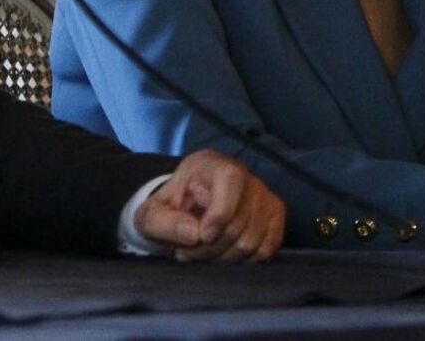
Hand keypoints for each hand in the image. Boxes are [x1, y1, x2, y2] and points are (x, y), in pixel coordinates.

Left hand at [133, 150, 284, 262]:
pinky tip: (224, 254)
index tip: (201, 236)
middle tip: (187, 252)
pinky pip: (267, 249)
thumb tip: (194, 233)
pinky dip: (244, 261)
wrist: (185, 211)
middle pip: (238, 222)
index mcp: (211, 163)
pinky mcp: (274, 215)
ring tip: (202, 253)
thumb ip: (164, 222)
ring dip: (224, 258)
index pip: (231, 180)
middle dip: (210, 248)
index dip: (219, 213)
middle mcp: (244, 173)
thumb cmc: (169, 210)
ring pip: (252, 241)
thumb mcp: (150, 215)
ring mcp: (263, 194)